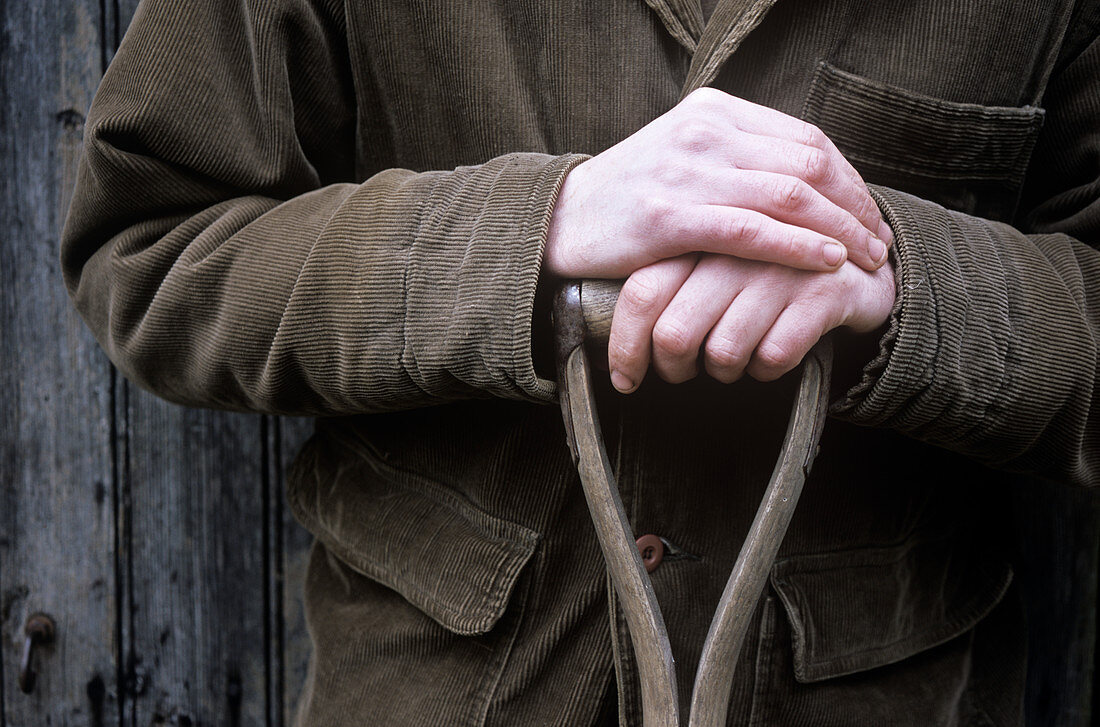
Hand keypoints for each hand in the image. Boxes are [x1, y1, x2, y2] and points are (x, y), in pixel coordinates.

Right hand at [544, 87, 892, 278]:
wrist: (560, 219)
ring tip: (868, 258)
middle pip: (808, 164)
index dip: (850, 179)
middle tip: (880, 243)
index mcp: (714, 110)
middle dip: (856, 206)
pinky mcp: (668, 216)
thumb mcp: (685, 158)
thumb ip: (737, 158)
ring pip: (790, 195)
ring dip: (841, 230)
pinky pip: (752, 230)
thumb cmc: (629, 197)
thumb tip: (804, 182)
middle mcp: (704, 132)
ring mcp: (686, 171)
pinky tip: (828, 263)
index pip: (805, 139)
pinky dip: (799, 247)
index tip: (869, 214)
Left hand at [606, 253, 895, 391]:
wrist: (859, 255)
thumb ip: (667, 281)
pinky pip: (773, 357)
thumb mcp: (712, 258)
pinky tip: (772, 352)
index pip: (641, 293)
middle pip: (675, 333)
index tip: (624, 379)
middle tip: (681, 373)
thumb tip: (612, 346)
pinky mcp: (820, 292)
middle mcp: (734, 248)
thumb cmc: (766, 266)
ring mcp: (779, 267)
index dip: (625, 347)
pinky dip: (767, 369)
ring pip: (723, 351)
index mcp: (698, 233)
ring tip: (733, 358)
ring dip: (723, 372)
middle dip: (673, 370)